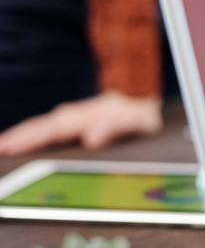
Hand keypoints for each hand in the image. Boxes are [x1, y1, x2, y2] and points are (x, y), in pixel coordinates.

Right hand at [0, 91, 161, 154]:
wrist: (147, 100)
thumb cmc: (142, 114)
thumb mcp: (138, 122)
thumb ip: (115, 128)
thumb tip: (92, 139)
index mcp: (89, 117)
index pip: (55, 130)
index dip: (32, 139)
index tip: (10, 147)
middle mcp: (77, 115)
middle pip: (42, 127)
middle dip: (19, 137)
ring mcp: (74, 116)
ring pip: (43, 125)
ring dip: (22, 134)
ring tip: (3, 145)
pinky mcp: (75, 120)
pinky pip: (49, 126)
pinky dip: (33, 132)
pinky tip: (22, 139)